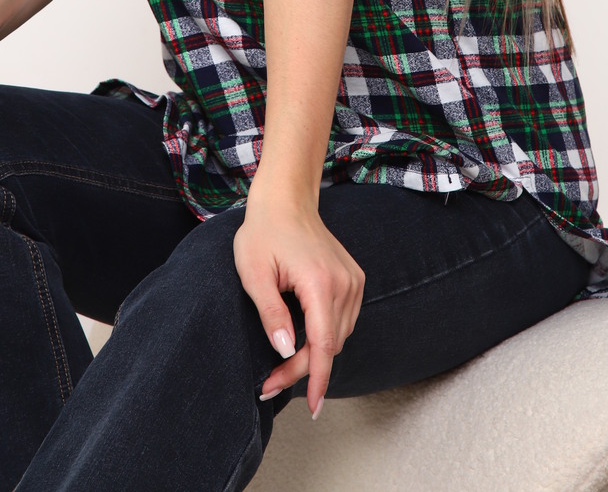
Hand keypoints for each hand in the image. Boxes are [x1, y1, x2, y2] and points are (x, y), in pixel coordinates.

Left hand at [233, 186, 364, 418]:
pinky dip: (324, 336)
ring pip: (338, 335)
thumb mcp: (254, 273)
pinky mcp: (353, 278)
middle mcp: (344, 282)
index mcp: (320, 282)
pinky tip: (302, 340)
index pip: (323, 345)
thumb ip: (270, 313)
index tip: (311, 408)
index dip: (316, 379)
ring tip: (280, 366)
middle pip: (329, 345)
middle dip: (302, 370)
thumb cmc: (263, 233)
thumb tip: (284, 350)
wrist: (286, 200)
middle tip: (269, 384)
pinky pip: (343, 320)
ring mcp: (352, 279)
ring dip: (314, 356)